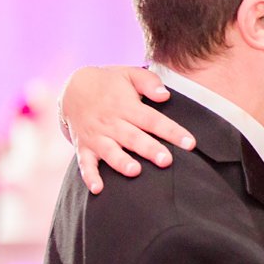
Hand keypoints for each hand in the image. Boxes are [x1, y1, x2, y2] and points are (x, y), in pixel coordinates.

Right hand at [58, 65, 194, 193]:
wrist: (73, 89)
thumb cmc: (110, 84)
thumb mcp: (129, 74)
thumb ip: (148, 82)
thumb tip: (165, 95)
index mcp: (127, 106)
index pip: (153, 120)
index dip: (172, 131)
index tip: (190, 143)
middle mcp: (112, 123)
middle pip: (133, 138)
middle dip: (149, 149)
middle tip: (166, 161)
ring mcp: (97, 136)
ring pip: (110, 151)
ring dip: (121, 162)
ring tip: (135, 171)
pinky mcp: (84, 147)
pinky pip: (85, 164)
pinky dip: (90, 177)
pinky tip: (98, 189)